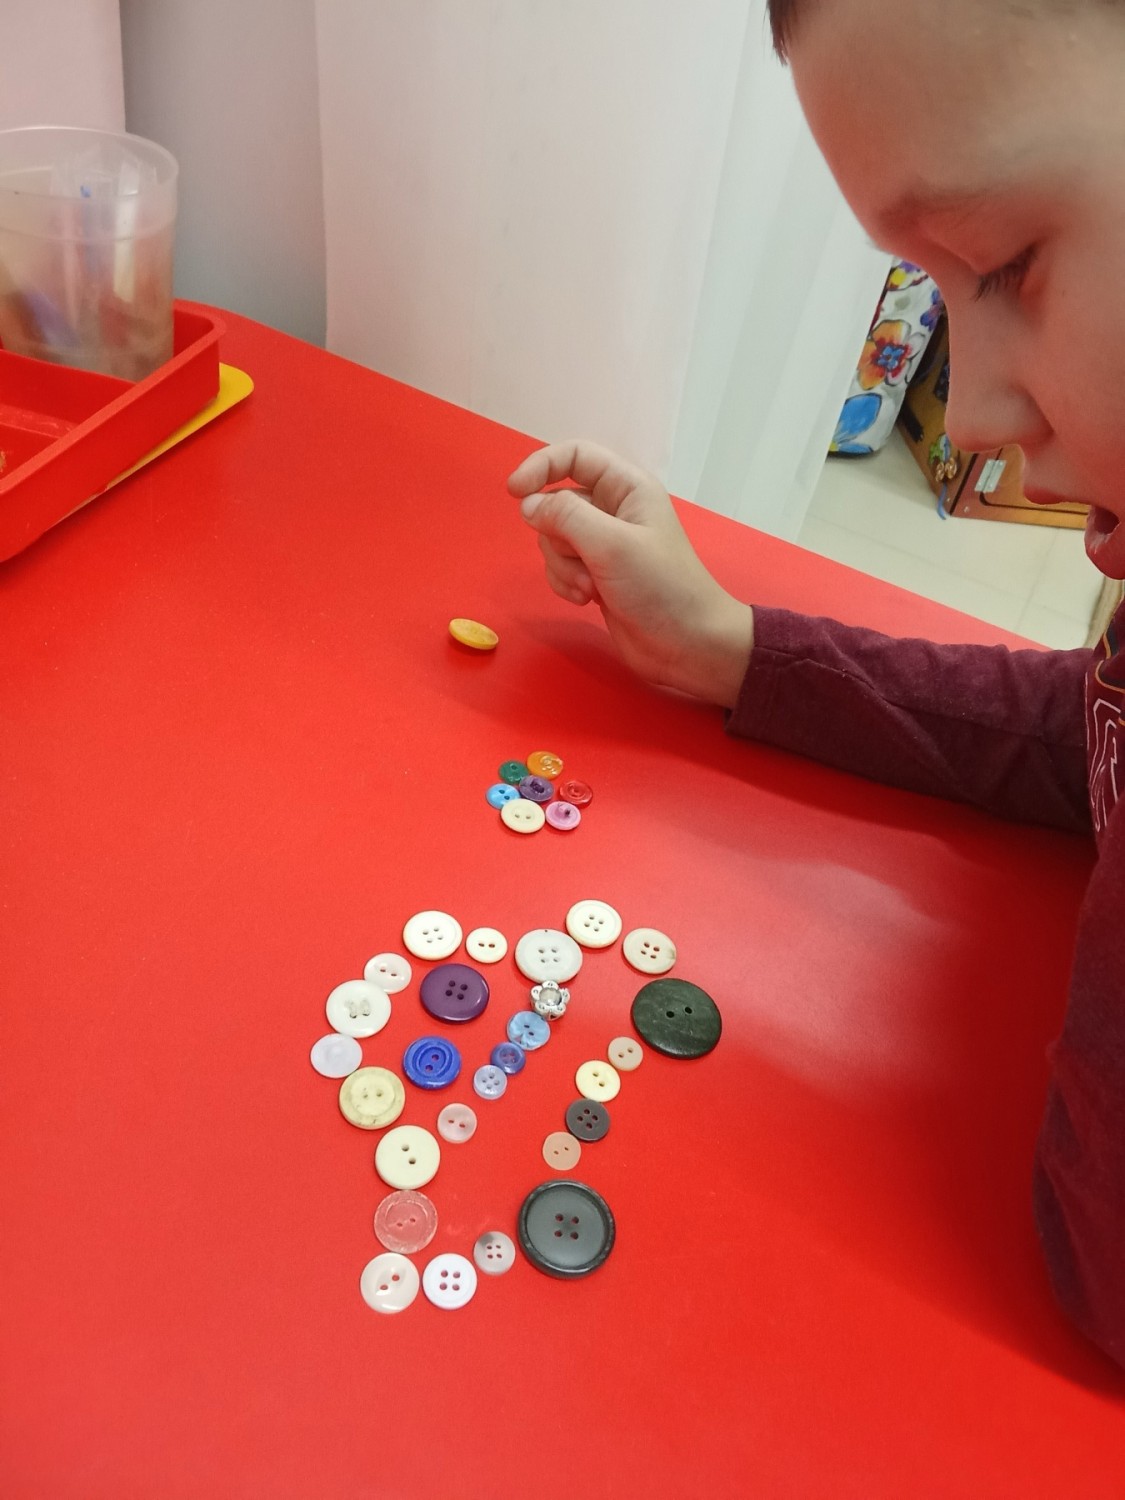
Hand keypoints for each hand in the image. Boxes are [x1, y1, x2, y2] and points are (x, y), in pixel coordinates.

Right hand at [507, 439, 753, 707]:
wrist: (687, 644)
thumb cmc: (661, 587)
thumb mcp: (612, 545)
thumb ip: (565, 517)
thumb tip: (528, 506)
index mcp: (627, 487)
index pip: (575, 456)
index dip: (541, 467)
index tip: (514, 492)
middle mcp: (614, 510)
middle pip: (557, 503)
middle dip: (557, 536)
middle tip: (583, 561)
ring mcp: (603, 544)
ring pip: (554, 540)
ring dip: (562, 567)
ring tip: (591, 588)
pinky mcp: (596, 574)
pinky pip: (560, 567)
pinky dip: (565, 583)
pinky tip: (588, 600)